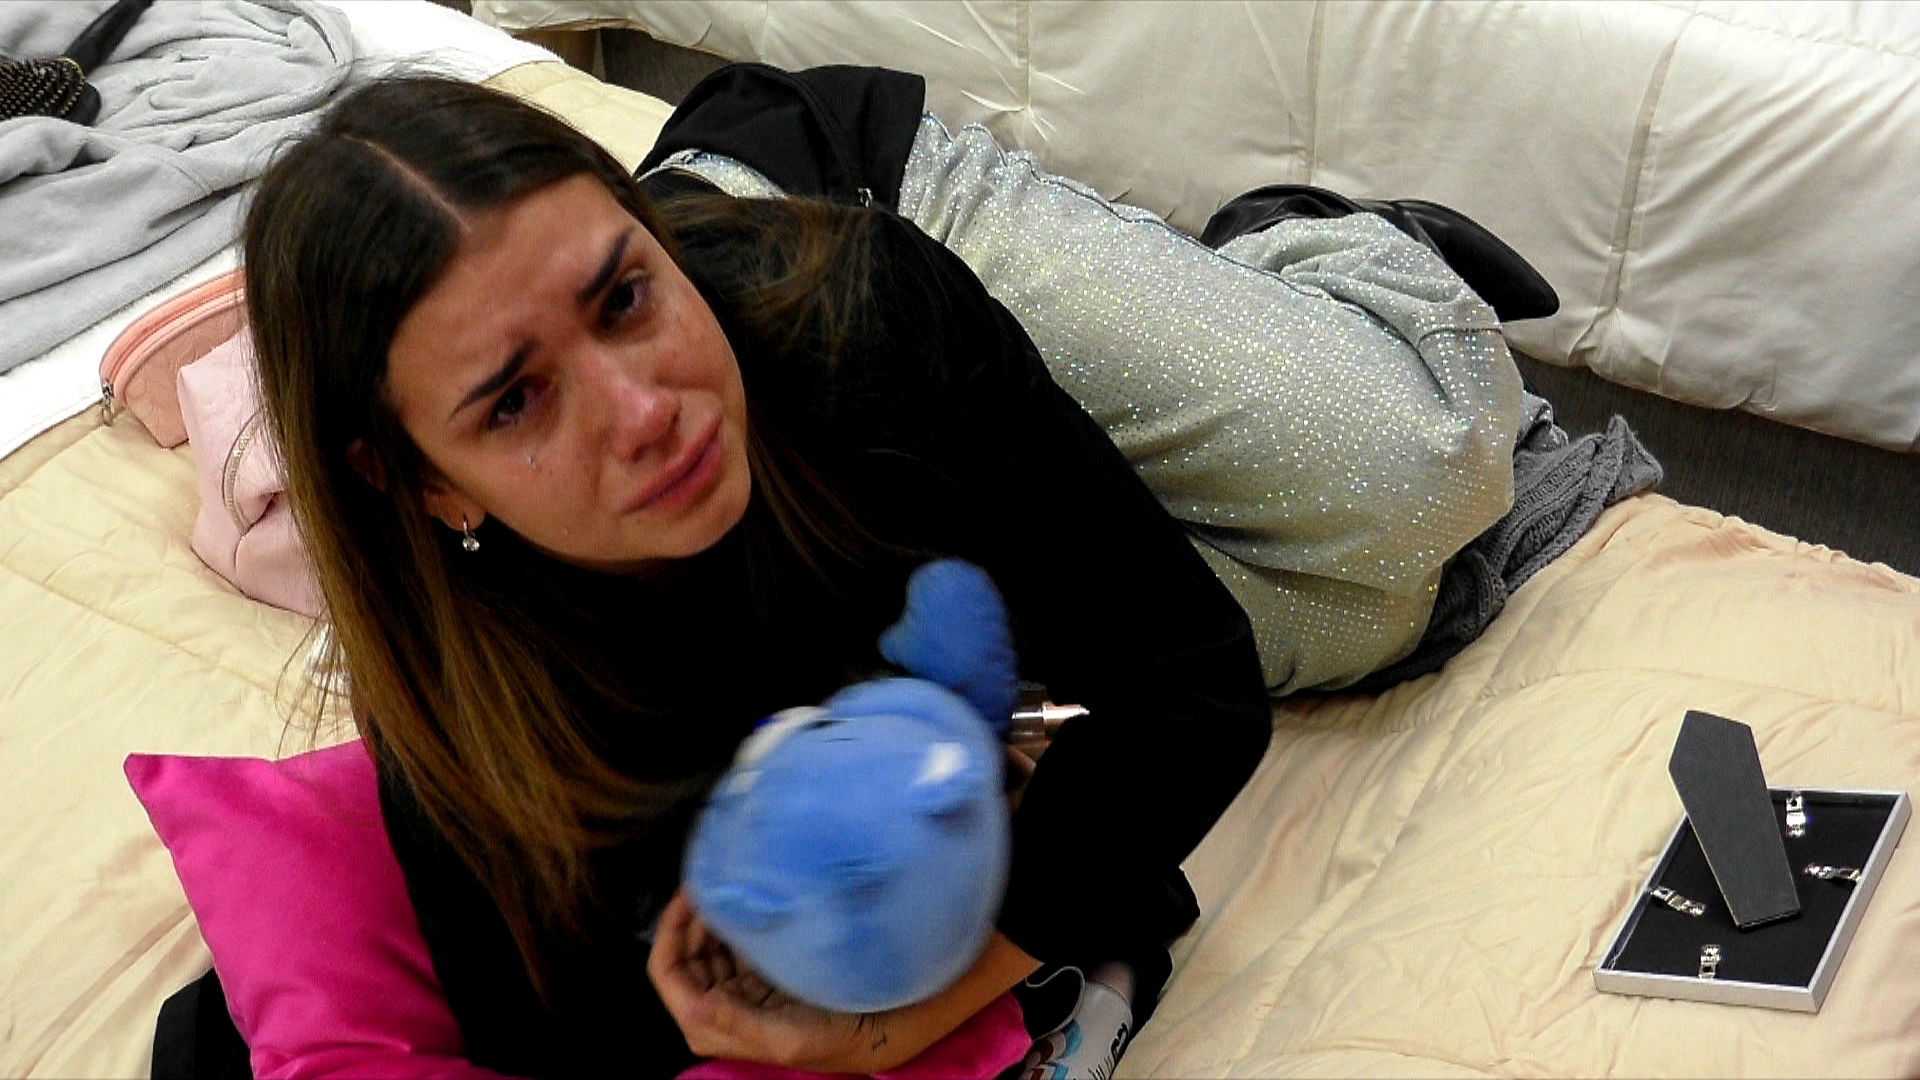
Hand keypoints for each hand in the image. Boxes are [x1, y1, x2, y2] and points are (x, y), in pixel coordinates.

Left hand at [647, 889, 908, 1071]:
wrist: (878, 1026)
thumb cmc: (833, 1036)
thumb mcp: (786, 1038)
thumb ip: (736, 1022)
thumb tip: (692, 1006)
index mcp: (712, 1026)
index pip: (668, 973)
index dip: (670, 931)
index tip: (690, 893)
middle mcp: (716, 1008)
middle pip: (683, 954)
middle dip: (691, 918)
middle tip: (712, 881)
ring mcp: (737, 989)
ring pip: (705, 945)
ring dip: (711, 916)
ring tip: (727, 884)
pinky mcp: (758, 975)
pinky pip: (731, 943)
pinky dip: (732, 920)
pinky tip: (747, 900)